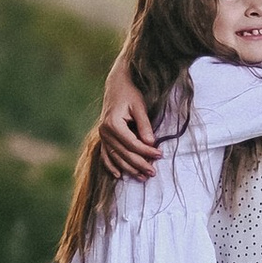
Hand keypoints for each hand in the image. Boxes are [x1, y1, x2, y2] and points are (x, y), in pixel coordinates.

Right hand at [95, 54, 160, 182]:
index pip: (132, 144)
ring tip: (142, 177)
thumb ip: (144, 125)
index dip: (146, 152)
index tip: (160, 155)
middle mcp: (105, 132)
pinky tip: (118, 175)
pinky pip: (105, 155)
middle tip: (153, 173)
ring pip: (115, 157)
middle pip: (124, 154)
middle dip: (139, 164)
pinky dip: (110, 166)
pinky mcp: (103, 136)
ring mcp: (102, 135)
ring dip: (128, 169)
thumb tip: (151, 143)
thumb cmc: (130, 93)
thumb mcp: (139, 106)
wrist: (116, 84)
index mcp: (113, 124)